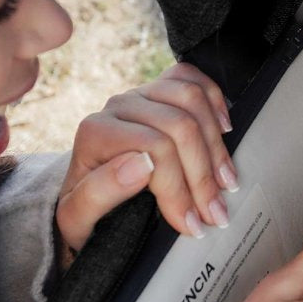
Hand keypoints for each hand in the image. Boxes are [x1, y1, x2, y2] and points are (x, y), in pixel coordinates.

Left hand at [55, 63, 235, 267]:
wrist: (87, 197)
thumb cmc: (85, 211)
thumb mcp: (77, 219)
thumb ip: (99, 194)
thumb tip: (142, 164)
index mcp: (96, 132)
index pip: (155, 148)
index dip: (178, 189)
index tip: (191, 223)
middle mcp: (118, 107)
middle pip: (180, 125)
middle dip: (203, 175)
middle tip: (215, 212)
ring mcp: (141, 95)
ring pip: (192, 99)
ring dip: (215, 144)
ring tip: (226, 182)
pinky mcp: (159, 90)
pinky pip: (191, 78)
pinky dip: (213, 100)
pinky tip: (224, 130)